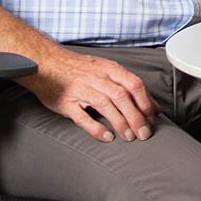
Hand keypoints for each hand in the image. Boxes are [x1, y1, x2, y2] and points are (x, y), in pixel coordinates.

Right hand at [22, 46, 159, 143]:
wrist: (47, 63)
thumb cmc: (81, 69)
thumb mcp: (107, 70)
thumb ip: (128, 86)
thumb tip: (152, 106)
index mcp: (111, 69)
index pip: (135, 85)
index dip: (146, 102)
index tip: (153, 118)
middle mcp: (98, 78)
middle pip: (123, 97)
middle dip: (136, 116)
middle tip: (144, 133)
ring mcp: (81, 90)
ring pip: (106, 105)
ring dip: (120, 122)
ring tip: (129, 137)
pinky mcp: (66, 102)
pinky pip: (82, 117)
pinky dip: (96, 128)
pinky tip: (107, 137)